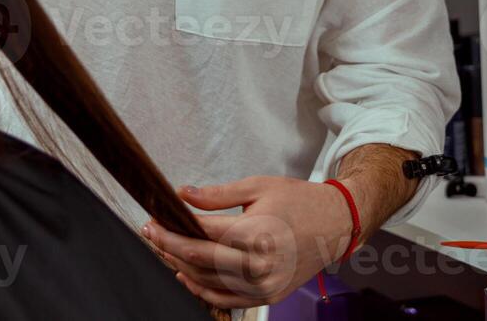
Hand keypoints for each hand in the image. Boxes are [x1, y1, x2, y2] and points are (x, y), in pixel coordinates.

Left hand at [142, 176, 353, 309]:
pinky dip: (201, 290)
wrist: (335, 225)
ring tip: (164, 250)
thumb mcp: (258, 187)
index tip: (154, 220)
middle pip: (199, 260)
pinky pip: (225, 300)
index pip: (201, 234)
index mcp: (257, 234)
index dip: (172, 228)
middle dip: (169, 246)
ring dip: (181, 267)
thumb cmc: (299, 202)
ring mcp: (264, 286)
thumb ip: (217, 195)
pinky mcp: (267, 296)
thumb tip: (182, 194)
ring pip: (208, 282)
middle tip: (151, 233)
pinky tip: (186, 275)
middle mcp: (260, 265)